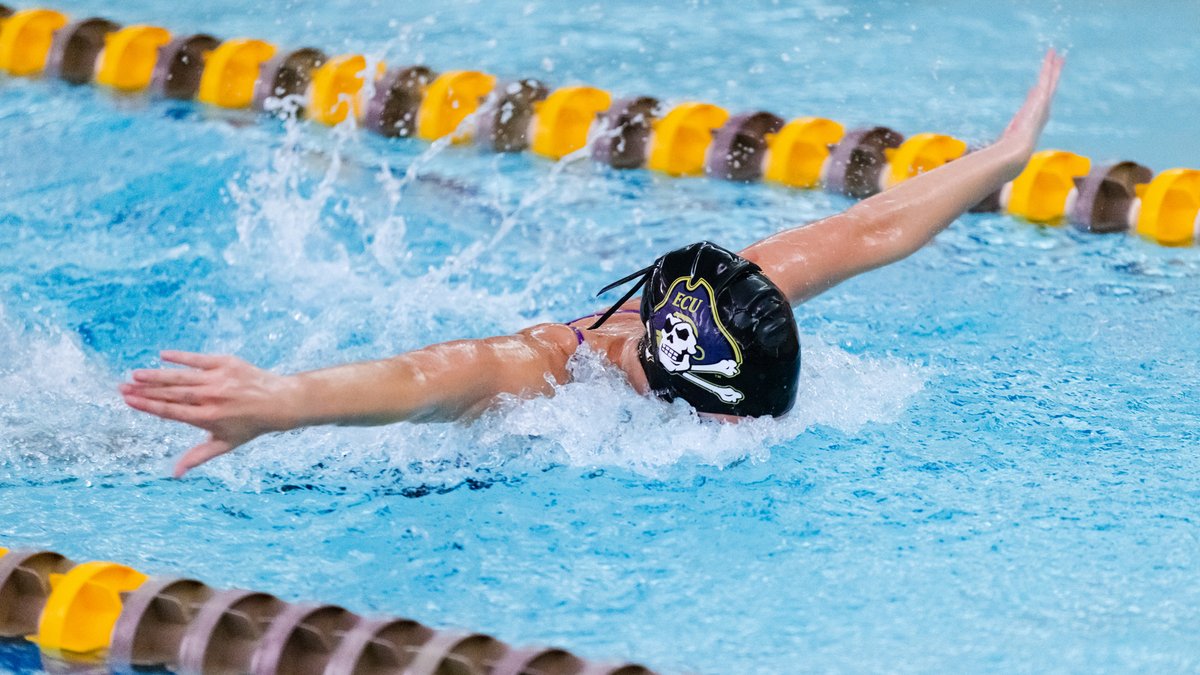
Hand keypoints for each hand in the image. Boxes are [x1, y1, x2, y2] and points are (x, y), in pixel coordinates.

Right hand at [120, 351, 298, 476]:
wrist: (279, 402)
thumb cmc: (249, 426)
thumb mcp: (224, 444)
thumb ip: (197, 456)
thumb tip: (174, 474)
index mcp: (207, 418)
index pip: (170, 411)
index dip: (148, 405)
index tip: (128, 400)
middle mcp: (211, 398)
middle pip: (171, 393)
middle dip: (145, 390)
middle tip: (122, 387)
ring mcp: (219, 379)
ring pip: (181, 376)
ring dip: (156, 375)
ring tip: (135, 374)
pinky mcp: (227, 363)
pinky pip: (199, 358)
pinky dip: (181, 357)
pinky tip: (162, 355)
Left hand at [1000, 48, 1064, 157]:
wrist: (1017, 152)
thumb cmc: (1011, 152)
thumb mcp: (1008, 144)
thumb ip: (1008, 139)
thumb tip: (1003, 142)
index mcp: (1033, 119)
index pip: (1036, 102)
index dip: (1036, 93)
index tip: (1037, 86)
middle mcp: (1042, 110)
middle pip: (1049, 88)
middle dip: (1052, 76)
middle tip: (1058, 63)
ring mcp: (1043, 104)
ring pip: (1050, 80)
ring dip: (1053, 67)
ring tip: (1057, 55)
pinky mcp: (1042, 99)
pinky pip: (1046, 78)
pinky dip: (1049, 67)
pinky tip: (1052, 56)